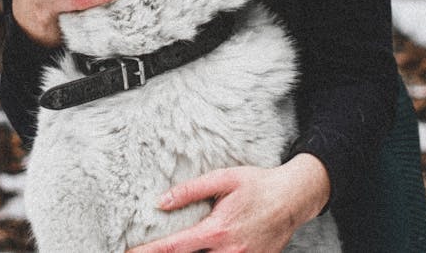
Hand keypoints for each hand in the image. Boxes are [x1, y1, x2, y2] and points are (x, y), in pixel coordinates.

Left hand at [127, 154, 331, 252]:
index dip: (149, 251)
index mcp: (217, 230)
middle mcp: (229, 252)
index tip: (130, 252)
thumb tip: (161, 202)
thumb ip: (190, 191)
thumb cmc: (258, 185)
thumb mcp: (223, 179)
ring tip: (177, 249)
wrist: (294, 198)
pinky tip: (207, 250)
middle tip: (145, 252)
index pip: (175, 247)